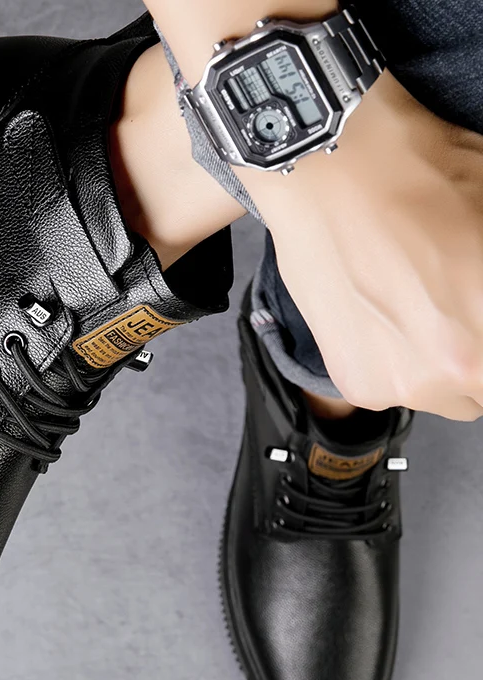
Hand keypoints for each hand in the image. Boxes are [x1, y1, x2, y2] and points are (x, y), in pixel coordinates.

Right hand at [241, 71, 482, 420]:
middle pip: (479, 391)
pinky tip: (378, 312)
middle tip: (456, 309)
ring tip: (412, 308)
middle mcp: (445, 376)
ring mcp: (392, 384)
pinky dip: (390, 360)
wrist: (328, 170)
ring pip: (436, 393)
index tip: (477, 311)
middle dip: (476, 358)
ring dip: (434, 364)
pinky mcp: (354, 380)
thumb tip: (481, 295)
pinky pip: (389, 385)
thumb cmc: (422, 177)